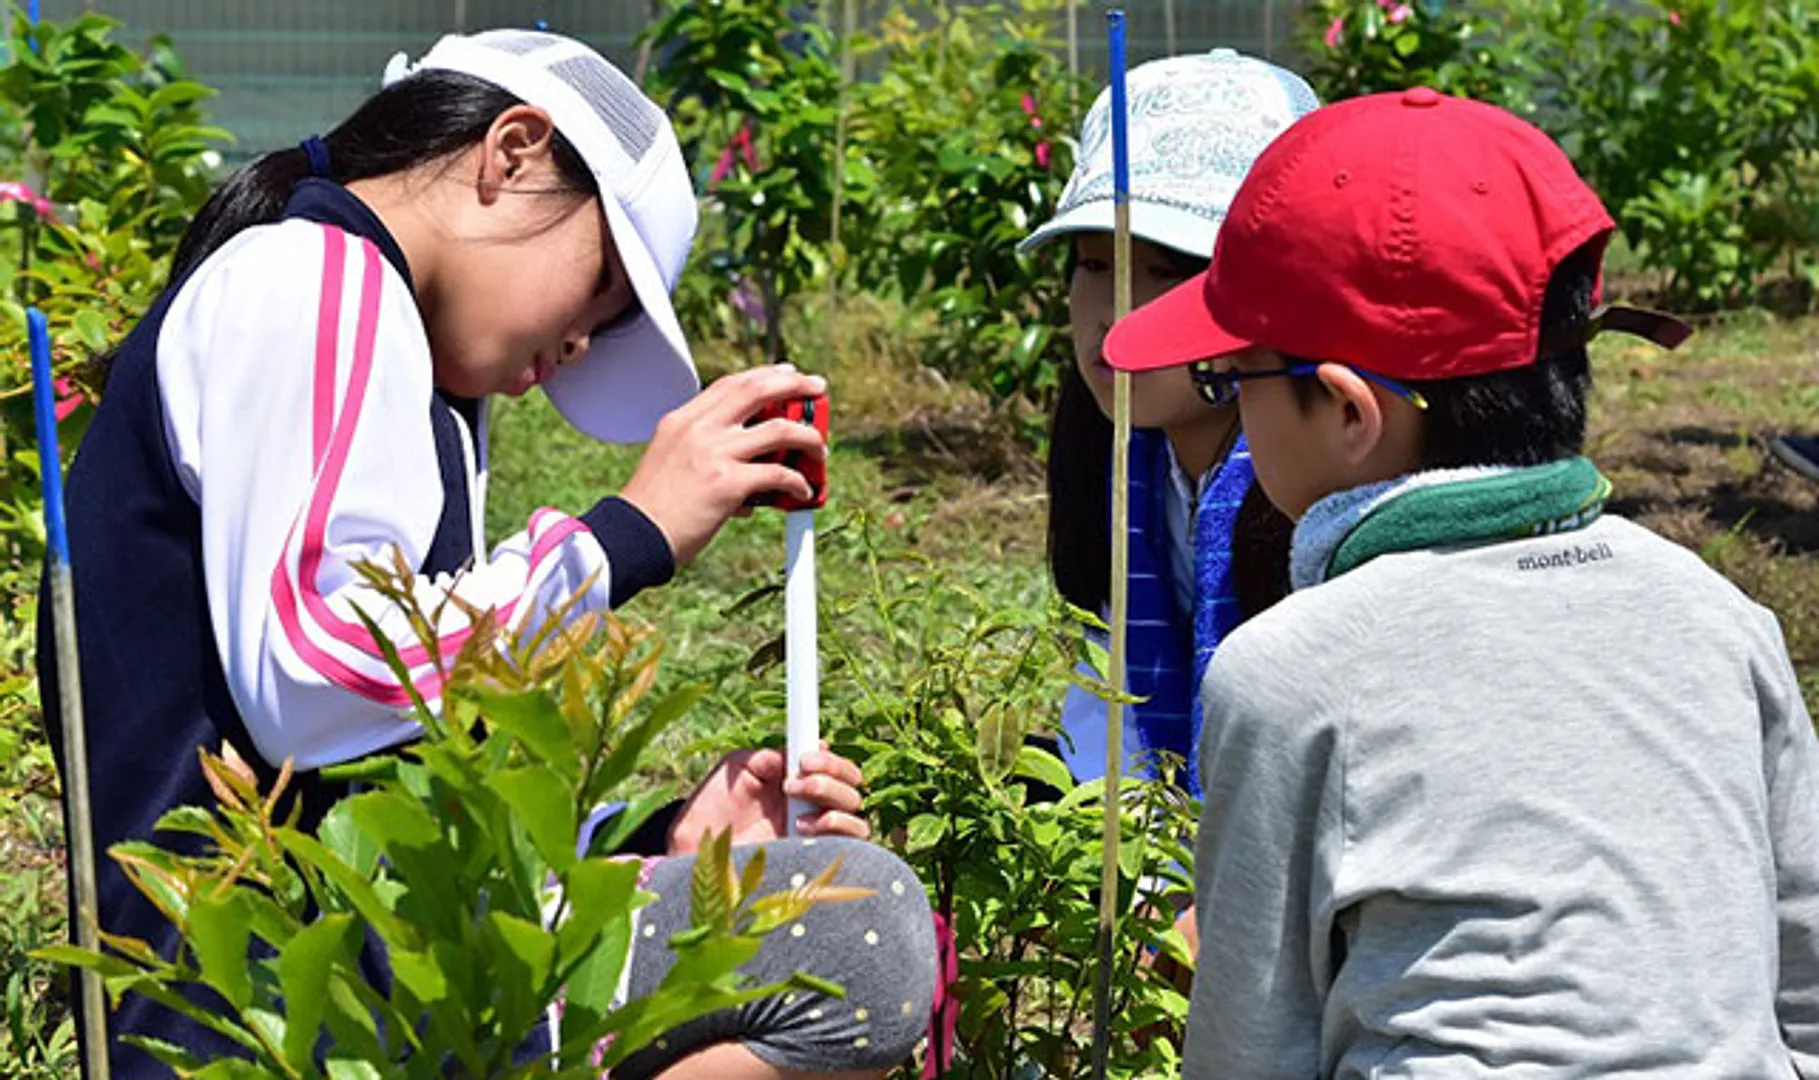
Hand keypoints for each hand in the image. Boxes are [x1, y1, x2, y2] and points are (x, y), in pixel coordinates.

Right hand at [620, 365, 828, 565]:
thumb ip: (705, 450)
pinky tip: (802, 493)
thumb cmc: (653, 508)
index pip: (731, 384)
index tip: (788, 374)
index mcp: (683, 420)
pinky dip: (799, 483)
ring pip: (780, 430)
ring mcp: (714, 453)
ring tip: (819, 450)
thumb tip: (751, 465)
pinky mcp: (728, 483)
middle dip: (795, 384)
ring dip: (809, 438)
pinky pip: (779, 474)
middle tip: (818, 388)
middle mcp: (699, 429)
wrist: (634, 536)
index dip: (765, 375)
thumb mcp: (670, 458)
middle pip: (758, 389)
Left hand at [667, 744, 869, 854]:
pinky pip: (851, 847)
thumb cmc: (711, 807)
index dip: (831, 760)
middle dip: (831, 777)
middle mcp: (813, 811)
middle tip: (793, 782)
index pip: (836, 770)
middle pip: (853, 789)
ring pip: (856, 817)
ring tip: (796, 809)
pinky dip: (837, 829)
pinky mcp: (813, 861)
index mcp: (798, 785)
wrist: (694, 847)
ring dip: (833, 802)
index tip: (805, 758)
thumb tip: (803, 749)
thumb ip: (770, 757)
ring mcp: (815, 838)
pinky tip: (802, 828)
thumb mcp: (739, 769)